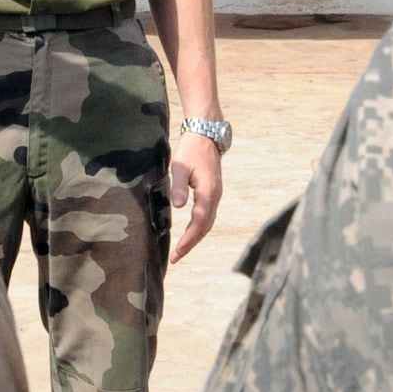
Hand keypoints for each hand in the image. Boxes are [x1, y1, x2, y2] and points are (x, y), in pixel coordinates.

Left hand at [168, 132, 222, 262]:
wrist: (206, 134)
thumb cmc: (191, 149)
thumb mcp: (179, 166)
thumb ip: (179, 186)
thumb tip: (178, 206)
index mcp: (208, 192)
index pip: (199, 222)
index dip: (189, 239)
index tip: (177, 252)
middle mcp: (215, 196)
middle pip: (205, 226)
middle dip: (191, 243)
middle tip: (176, 257)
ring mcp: (216, 194)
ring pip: (208, 222)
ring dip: (196, 237)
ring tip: (182, 249)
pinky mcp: (213, 192)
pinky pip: (208, 215)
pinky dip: (199, 227)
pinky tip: (191, 232)